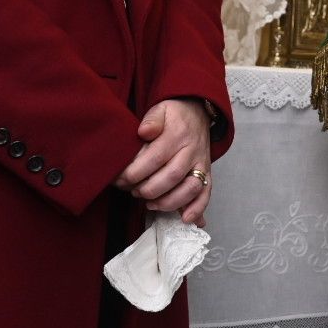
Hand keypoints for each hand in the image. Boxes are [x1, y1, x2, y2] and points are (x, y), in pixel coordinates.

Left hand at [113, 98, 212, 225]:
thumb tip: (144, 132)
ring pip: (190, 188)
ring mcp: (201, 163)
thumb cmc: (174, 115)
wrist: (198, 112)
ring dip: (169, 201)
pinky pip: (206, 193)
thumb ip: (152, 119)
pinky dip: (197, 208)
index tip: (121, 180)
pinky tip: (185, 219)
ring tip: (150, 204)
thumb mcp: (161, 108)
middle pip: (172, 176)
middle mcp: (191, 150)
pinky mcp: (207, 173)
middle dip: (148, 189)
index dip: (136, 172)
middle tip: (133, 192)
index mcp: (177, 134)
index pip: (155, 157)